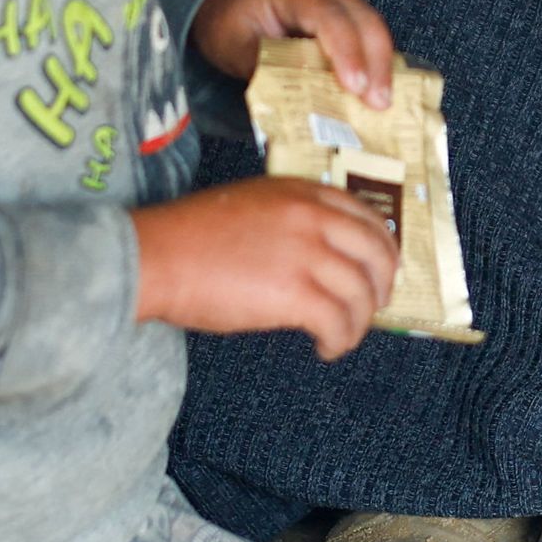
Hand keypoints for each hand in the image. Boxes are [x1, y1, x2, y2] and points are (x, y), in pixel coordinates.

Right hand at [132, 175, 395, 357]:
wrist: (159, 256)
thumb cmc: (191, 236)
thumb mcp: (253, 204)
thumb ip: (291, 218)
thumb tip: (318, 252)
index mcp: (303, 193)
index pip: (366, 215)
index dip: (381, 246)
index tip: (380, 267)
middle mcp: (313, 218)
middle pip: (376, 253)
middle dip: (382, 284)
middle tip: (375, 306)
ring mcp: (307, 254)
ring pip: (361, 293)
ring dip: (358, 322)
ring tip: (341, 337)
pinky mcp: (294, 294)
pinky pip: (338, 322)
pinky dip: (339, 340)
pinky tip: (325, 348)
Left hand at [191, 0, 392, 107]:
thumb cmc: (226, 22)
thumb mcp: (235, 51)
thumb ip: (268, 75)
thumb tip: (299, 109)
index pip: (327, 15)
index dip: (346, 51)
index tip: (356, 87)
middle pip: (363, 18)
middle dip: (376, 62)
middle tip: (380, 105)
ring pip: (372, 26)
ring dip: (380, 65)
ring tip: (382, 105)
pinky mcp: (343, 10)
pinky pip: (366, 33)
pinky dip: (373, 62)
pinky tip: (375, 91)